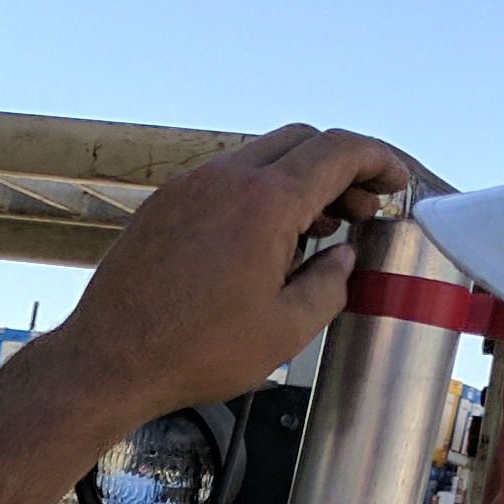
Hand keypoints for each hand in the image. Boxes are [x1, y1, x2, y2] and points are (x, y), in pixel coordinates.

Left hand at [35, 125, 425, 429]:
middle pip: (301, 141)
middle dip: (341, 168)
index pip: (338, 151)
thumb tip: (342, 259)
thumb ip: (329, 285)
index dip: (377, 161)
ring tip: (316, 231)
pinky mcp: (163, 204)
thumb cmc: (193, 352)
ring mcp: (188, 186)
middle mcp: (225, 179)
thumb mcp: (285, 331)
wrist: (108, 361)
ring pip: (260, 157)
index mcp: (264, 202)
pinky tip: (264, 239)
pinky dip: (257, 193)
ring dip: (298, 181)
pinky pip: (224, 179)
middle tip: (360, 212)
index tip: (394, 182)